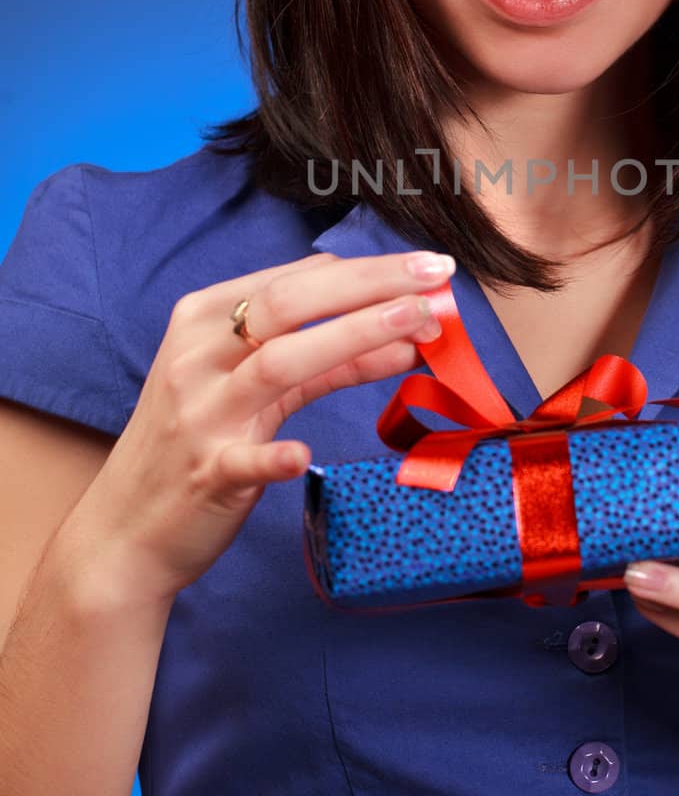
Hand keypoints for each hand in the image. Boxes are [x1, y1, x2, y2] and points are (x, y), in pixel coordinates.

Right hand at [61, 247, 452, 605]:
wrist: (124, 529)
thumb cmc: (193, 440)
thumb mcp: (241, 378)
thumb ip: (306, 342)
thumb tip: (381, 303)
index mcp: (204, 320)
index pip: (292, 279)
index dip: (365, 270)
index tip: (426, 266)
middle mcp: (199, 357)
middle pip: (290, 304)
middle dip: (369, 285)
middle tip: (435, 276)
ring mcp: (202, 416)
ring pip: (279, 364)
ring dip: (352, 338)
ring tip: (418, 325)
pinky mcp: (207, 475)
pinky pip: (246, 461)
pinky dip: (276, 456)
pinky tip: (305, 455)